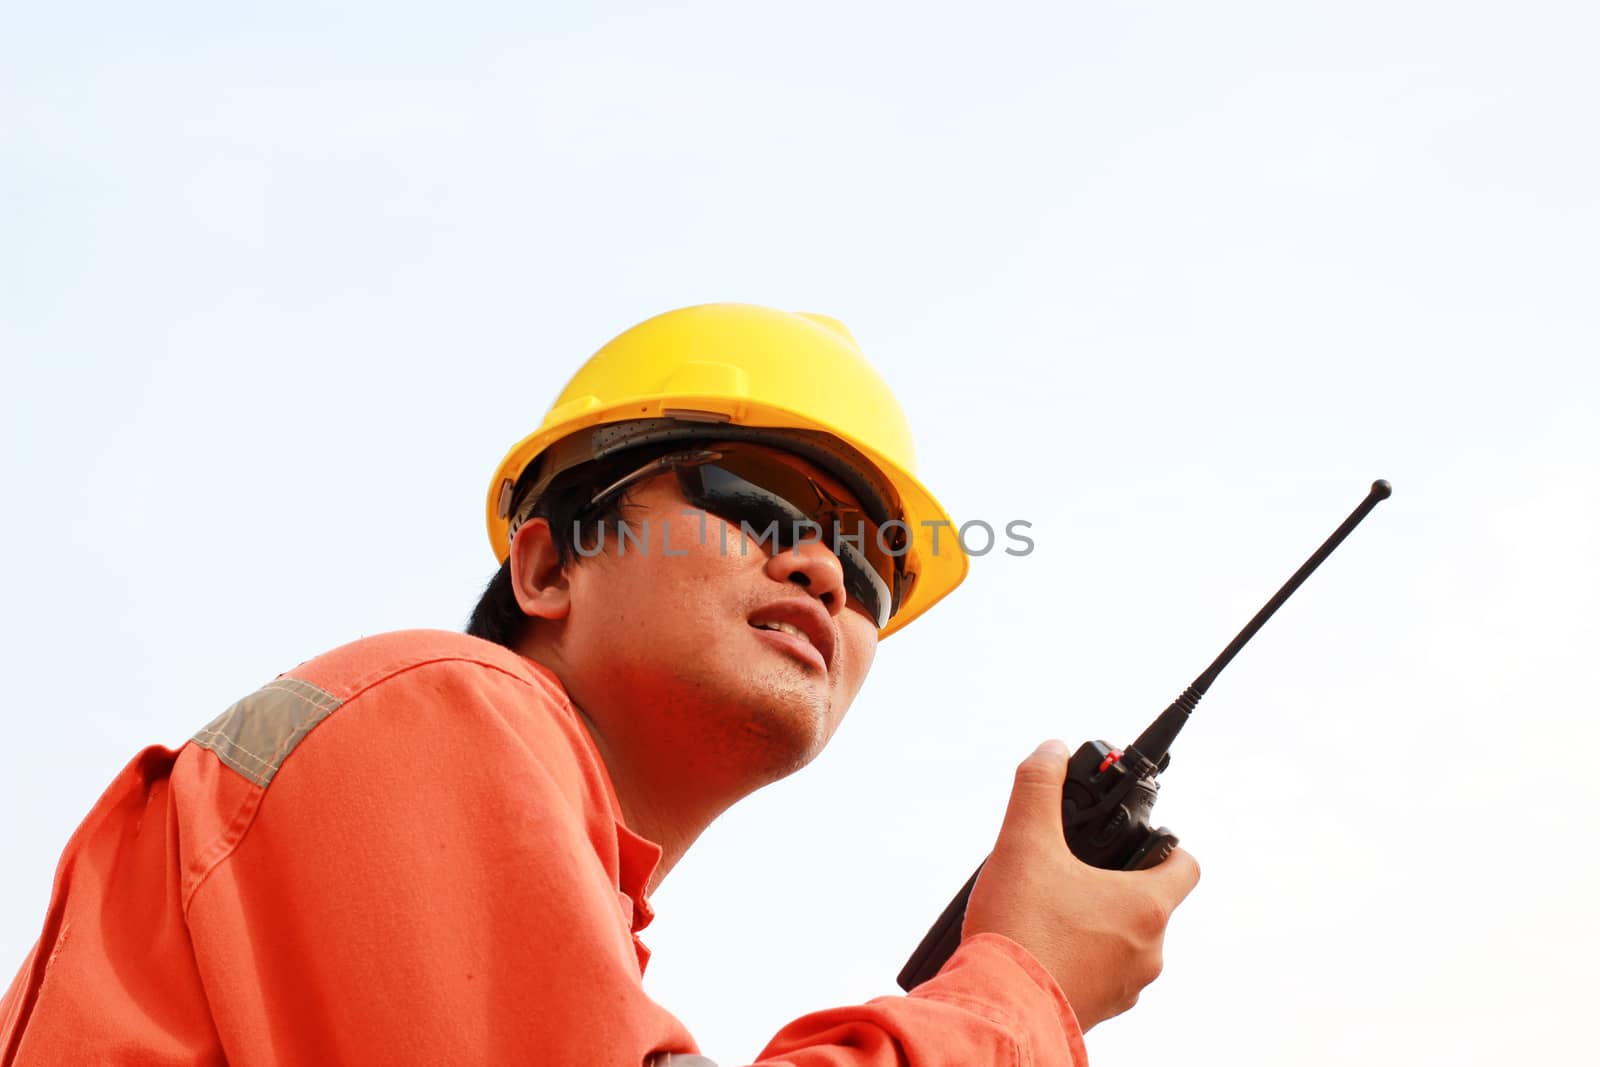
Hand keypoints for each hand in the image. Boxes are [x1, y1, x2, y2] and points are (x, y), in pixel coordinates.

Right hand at [962, 739, 1200, 1030]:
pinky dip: (1078, 957)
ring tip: (1048, 909)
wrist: (998, 1010)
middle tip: (1072, 870)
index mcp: (1147, 906)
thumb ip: (1038, 787)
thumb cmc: (1020, 930)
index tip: (1132, 839)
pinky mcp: (1096, 1012)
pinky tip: (1040, 946)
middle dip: (1114, 883)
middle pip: (1150, 902)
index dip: (1164, 843)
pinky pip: (1099, 975)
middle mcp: (1149, 951)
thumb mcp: (1024, 841)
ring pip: (1124, 941)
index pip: (1186, 864)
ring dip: (1096, 923)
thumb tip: (1051, 750)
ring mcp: (1126, 987)